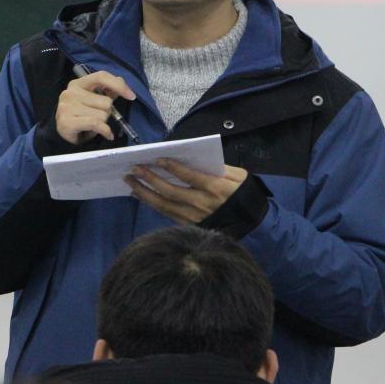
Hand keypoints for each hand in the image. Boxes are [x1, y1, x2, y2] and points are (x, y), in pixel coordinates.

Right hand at [55, 70, 135, 144]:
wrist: (64, 133)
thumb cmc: (82, 115)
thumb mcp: (94, 100)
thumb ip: (108, 90)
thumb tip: (122, 83)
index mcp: (78, 83)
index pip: (101, 76)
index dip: (118, 85)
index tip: (131, 96)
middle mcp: (70, 92)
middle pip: (105, 101)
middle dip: (107, 112)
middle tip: (98, 117)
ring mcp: (67, 107)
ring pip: (102, 115)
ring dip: (104, 122)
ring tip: (94, 125)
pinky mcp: (66, 121)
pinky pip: (96, 124)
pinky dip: (105, 131)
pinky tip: (106, 134)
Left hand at [123, 159, 247, 223]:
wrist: (254, 224)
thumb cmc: (244, 195)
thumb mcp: (239, 176)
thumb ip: (220, 166)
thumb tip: (196, 158)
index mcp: (216, 188)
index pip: (190, 177)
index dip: (173, 167)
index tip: (157, 158)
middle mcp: (203, 204)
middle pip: (172, 191)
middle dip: (151, 180)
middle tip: (134, 169)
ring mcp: (195, 217)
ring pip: (165, 205)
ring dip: (145, 193)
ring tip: (130, 182)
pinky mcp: (190, 225)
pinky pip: (167, 214)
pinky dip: (152, 204)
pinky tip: (140, 195)